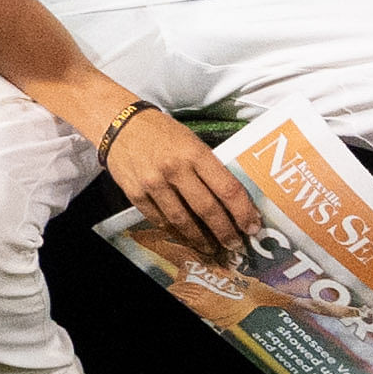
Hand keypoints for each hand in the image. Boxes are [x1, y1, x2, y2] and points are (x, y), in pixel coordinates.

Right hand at [105, 102, 254, 257]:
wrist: (120, 124)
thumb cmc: (162, 132)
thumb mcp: (192, 141)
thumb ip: (209, 167)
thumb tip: (230, 199)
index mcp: (195, 153)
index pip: (227, 188)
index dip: (243, 212)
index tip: (252, 227)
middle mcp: (174, 169)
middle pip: (207, 209)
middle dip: (225, 231)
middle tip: (235, 245)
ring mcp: (153, 183)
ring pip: (182, 220)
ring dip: (200, 239)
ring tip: (212, 248)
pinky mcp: (134, 193)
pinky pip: (158, 219)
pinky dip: (175, 232)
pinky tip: (186, 238)